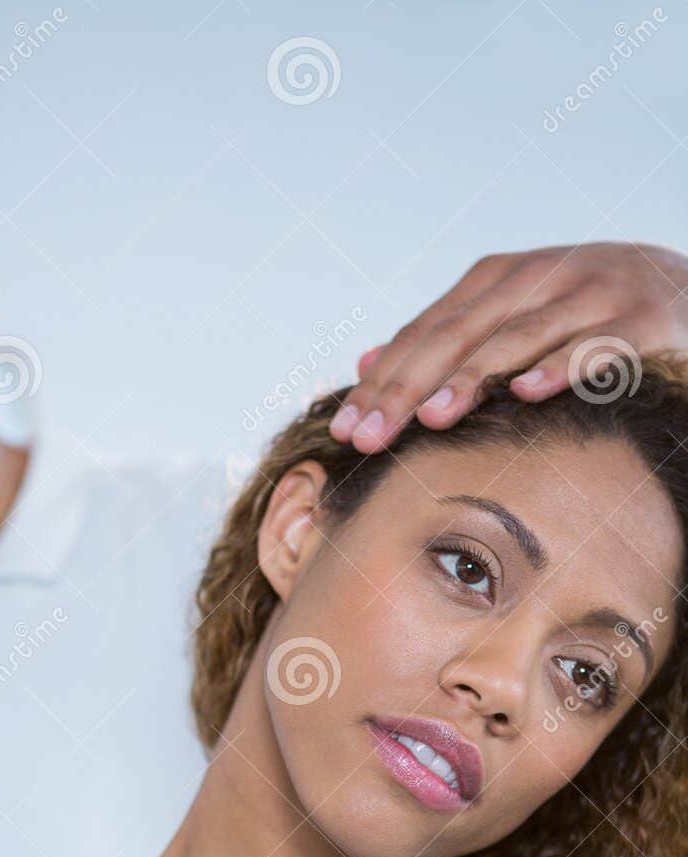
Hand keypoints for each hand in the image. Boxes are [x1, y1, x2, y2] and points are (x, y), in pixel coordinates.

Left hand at [330, 242, 687, 450]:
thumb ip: (443, 337)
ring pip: (518, 339)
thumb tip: (366, 360)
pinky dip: (561, 367)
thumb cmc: (579, 312)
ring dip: (472, 377)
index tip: (346, 429)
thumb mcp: (508, 313)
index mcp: (496, 280)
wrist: (683, 285)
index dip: (383, 380)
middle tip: (369, 435)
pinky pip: (594, 347)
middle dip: (408, 387)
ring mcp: (588, 294)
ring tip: (431, 417)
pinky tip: (527, 394)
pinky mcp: (637, 318)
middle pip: (458, 336)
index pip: (426, 332)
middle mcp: (537, 278)